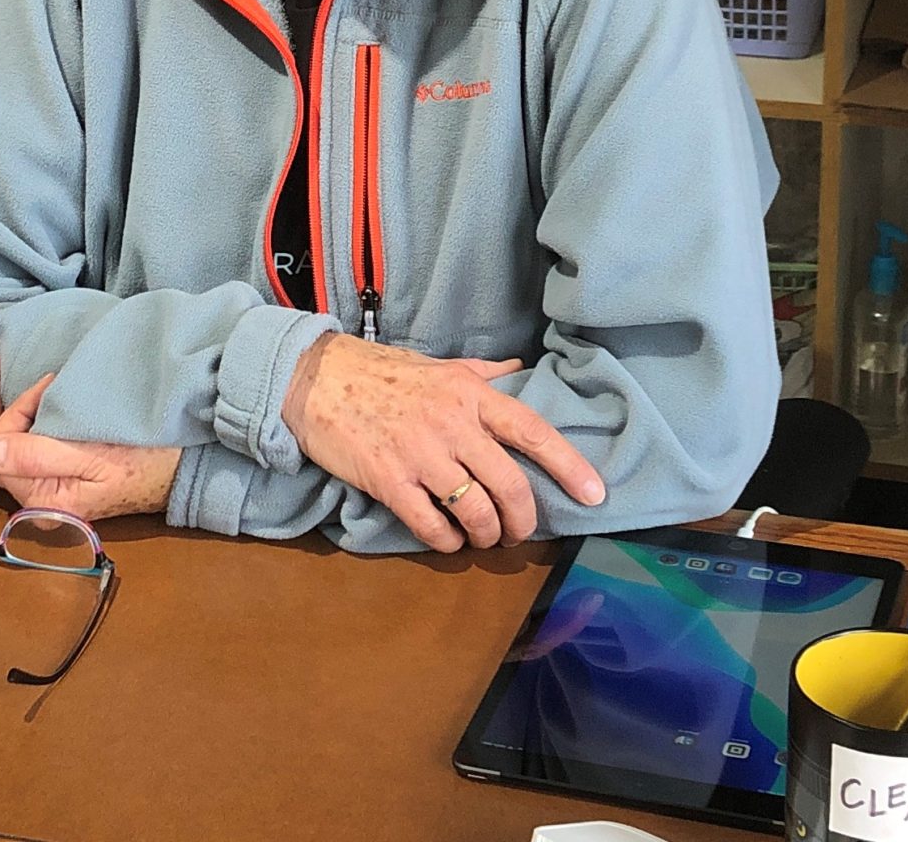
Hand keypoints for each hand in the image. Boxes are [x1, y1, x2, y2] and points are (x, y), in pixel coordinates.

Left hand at [0, 344, 178, 523]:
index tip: (30, 376)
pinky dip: (6, 422)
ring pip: (2, 448)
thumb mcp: (93, 457)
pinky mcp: (62, 473)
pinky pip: (20, 448)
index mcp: (42, 499)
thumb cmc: (149, 461)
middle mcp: (39, 497)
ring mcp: (49, 486)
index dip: (0, 410)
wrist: (192, 470)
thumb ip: (36, 455)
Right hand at [279, 333, 603, 552]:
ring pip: (474, 512)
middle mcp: (452, 423)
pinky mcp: (389, 480)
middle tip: (518, 534)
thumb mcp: (437, 365)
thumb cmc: (378, 371)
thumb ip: (481, 373)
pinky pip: (431, 525)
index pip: (533, 431)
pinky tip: (446, 541)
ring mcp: (420, 454)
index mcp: (470, 393)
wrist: (312, 379)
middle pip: (510, 485)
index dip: (569, 465)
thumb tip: (517, 371)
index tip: (595, 494)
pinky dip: (446, 542)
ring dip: (485, 535)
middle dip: (522, 521)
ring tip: (482, 539)